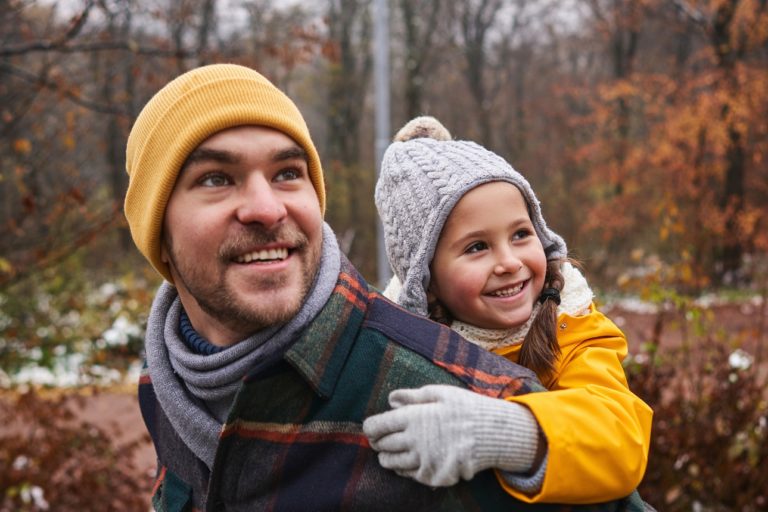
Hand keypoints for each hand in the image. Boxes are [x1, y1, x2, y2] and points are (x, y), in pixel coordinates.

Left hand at [363, 384, 538, 486]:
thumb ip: (413, 396)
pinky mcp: (434, 476)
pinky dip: (406, 469)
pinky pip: (410, 475)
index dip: (370, 428)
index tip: (373, 428)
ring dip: (388, 458)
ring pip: (393, 464)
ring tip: (391, 452)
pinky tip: (412, 460)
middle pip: (382, 447)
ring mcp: (424, 461)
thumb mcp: (441, 393)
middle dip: (378, 443)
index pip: (376, 427)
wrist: (494, 434)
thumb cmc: (467, 408)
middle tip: (380, 440)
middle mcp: (415, 441)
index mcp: (413, 418)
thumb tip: (391, 400)